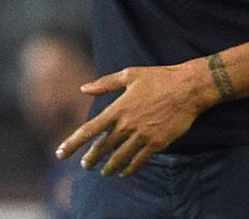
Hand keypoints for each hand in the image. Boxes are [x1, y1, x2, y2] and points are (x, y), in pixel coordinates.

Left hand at [55, 62, 211, 176]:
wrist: (188, 88)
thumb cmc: (158, 78)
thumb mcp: (129, 74)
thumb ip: (104, 83)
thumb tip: (84, 88)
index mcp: (117, 108)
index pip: (89, 130)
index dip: (73, 143)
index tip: (61, 153)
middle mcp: (127, 124)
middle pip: (103, 148)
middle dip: (91, 159)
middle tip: (85, 166)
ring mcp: (142, 135)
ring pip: (120, 157)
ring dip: (109, 167)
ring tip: (104, 172)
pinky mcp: (157, 143)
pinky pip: (139, 161)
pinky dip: (130, 169)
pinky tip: (124, 172)